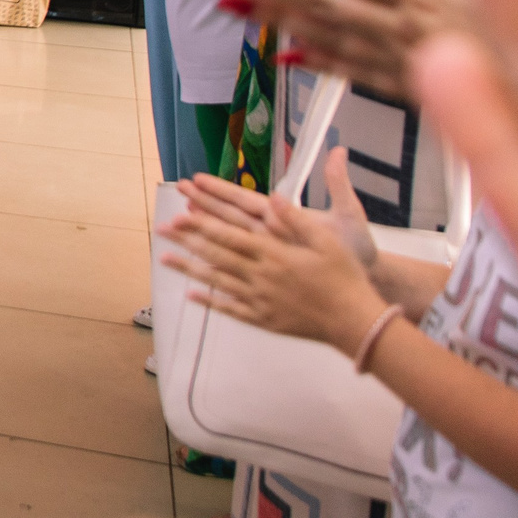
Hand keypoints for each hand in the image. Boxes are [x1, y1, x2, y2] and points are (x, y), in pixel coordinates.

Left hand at [158, 169, 390, 351]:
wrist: (355, 322)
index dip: (203, 223)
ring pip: (217, 281)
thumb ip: (297, 219)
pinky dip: (211, 302)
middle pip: (216, 254)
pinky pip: (231, 309)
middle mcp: (261, 275)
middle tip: (162, 230)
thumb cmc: (345, 278)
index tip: (180, 213)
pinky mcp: (264, 319)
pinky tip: (192, 296)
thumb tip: (273, 196)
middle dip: (187, 240)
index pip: (230, 234)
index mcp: (274, 253)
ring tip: (164, 259)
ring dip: (189, 268)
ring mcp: (260, 299)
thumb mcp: (327, 240)